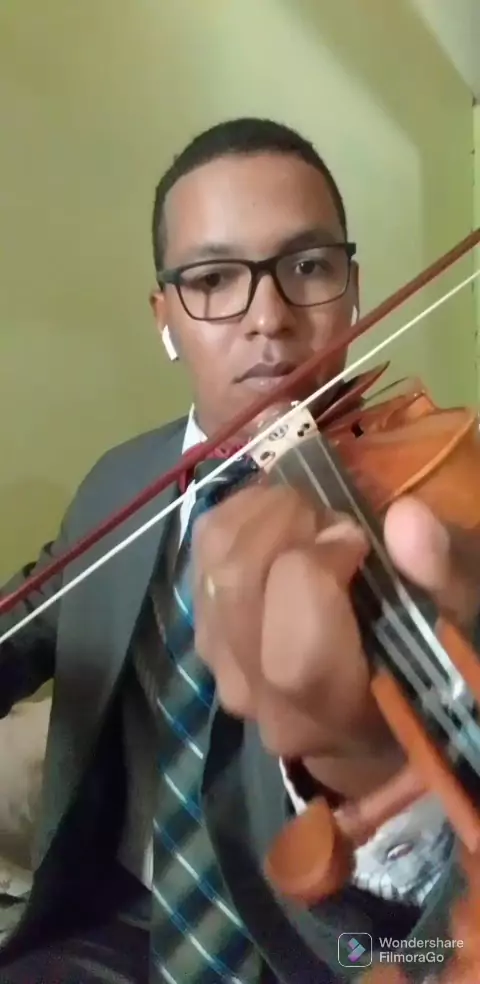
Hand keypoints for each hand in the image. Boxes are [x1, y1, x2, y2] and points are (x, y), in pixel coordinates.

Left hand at [192, 484, 479, 799]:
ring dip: (258, 515)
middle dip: (284, 523)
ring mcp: (221, 670)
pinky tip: (276, 521)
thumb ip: (438, 578)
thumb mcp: (452, 623)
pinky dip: (237, 519)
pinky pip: (200, 556)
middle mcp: (263, 702)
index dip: (320, 569)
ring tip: (306, 516)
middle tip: (328, 515)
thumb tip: (406, 518)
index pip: (295, 649)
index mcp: (335, 714)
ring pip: (212, 563)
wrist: (363, 712)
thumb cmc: (419, 664)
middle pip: (238, 587)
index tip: (357, 540)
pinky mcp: (201, 635)